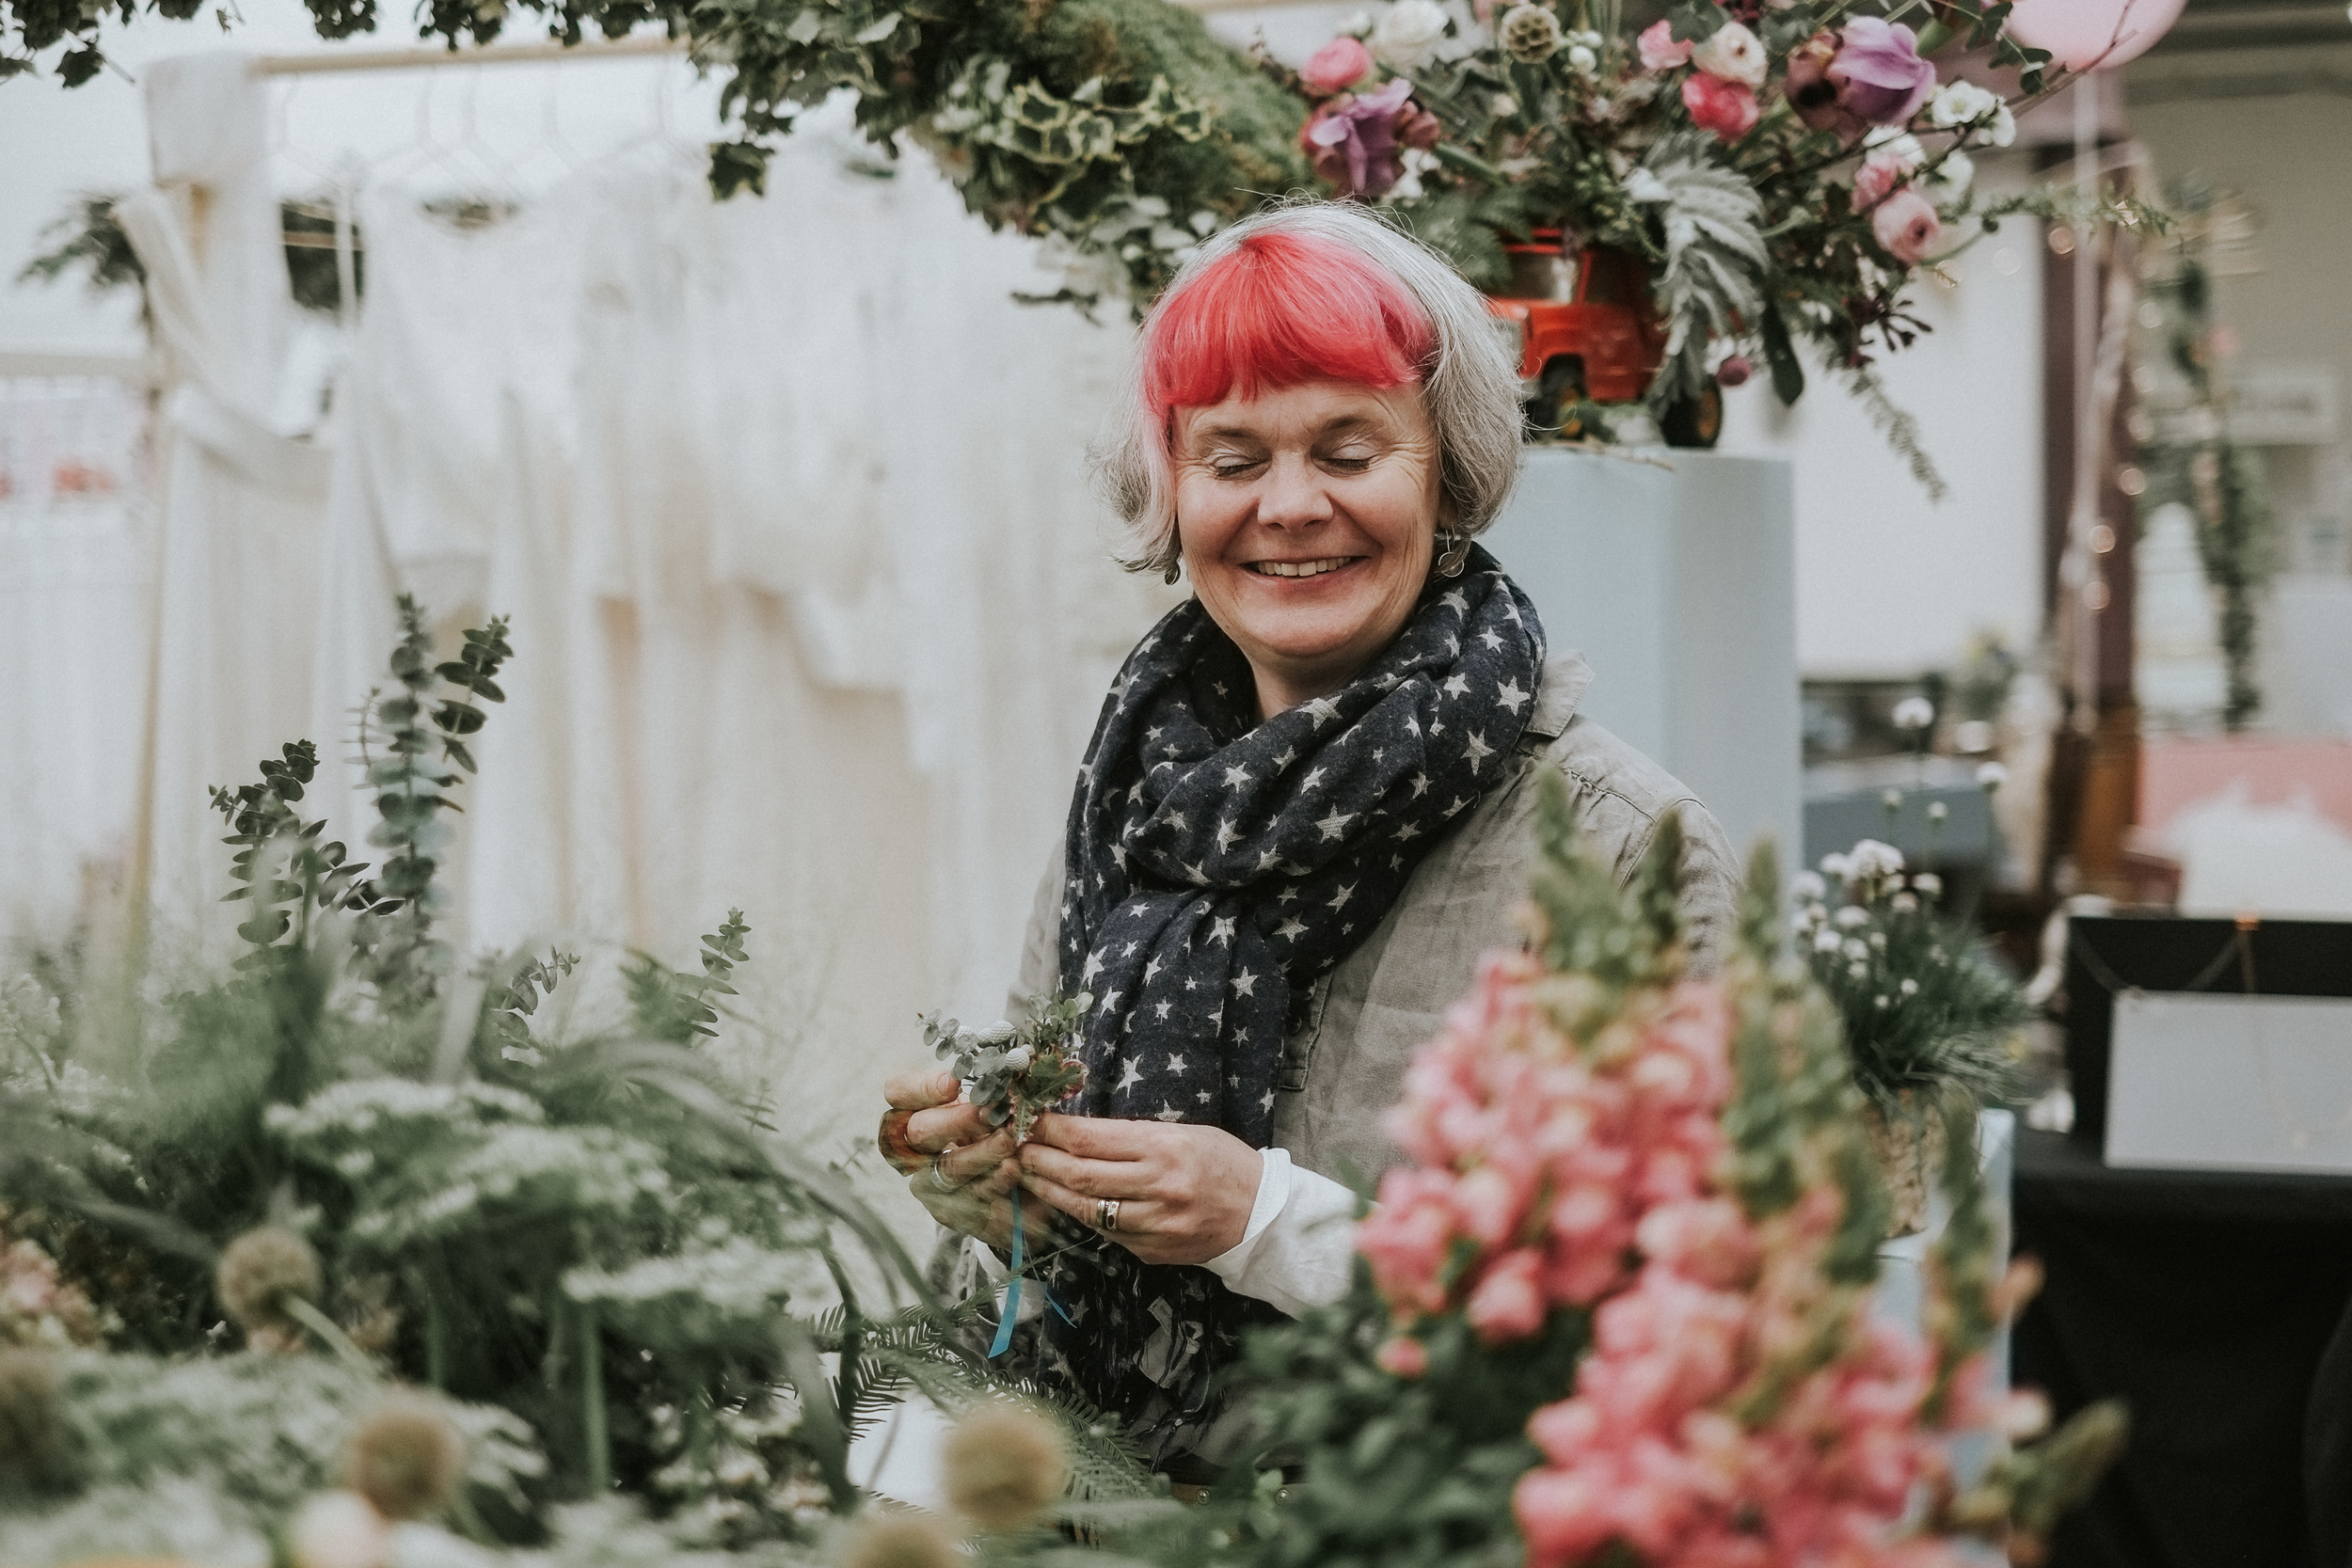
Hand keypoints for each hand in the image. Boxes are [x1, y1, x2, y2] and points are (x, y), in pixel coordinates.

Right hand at [878, 1068, 1032, 1249]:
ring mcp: (928, 1182)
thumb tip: (1001, 1072)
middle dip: (956, 1121)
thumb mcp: (985, 1104)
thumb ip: (984, 1090)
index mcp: (913, 1110)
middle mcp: (912, 1147)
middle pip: (918, 1130)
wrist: (1012, 1188)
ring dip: (980, 1153)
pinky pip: (970, 1197)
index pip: (898, 1091)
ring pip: (947, 1167)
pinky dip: (994, 1181)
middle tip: (990, 1113)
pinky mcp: (949, 1211)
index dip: (921, 1087)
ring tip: (1008, 1141)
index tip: (954, 1084)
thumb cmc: (991, 1130)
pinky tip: (1012, 1169)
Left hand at [1017, 1113, 1263, 1266]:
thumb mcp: (1182, 1132)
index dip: (1052, 1129)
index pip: (1090, 1138)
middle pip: (1079, 1174)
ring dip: (1049, 1192)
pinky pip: (1105, 1233)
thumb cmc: (1220, 1162)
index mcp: (1165, 1148)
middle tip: (1016, 1149)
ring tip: (1029, 1176)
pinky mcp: (1152, 1252)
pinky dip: (1080, 1216)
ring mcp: (1154, 1224)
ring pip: (1084, 1209)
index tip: (1030, 1120)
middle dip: (1040, 1160)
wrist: (1260, 1213)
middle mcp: (1158, 1187)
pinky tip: (1065, 1202)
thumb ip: (1132, 1135)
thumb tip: (1075, 1131)